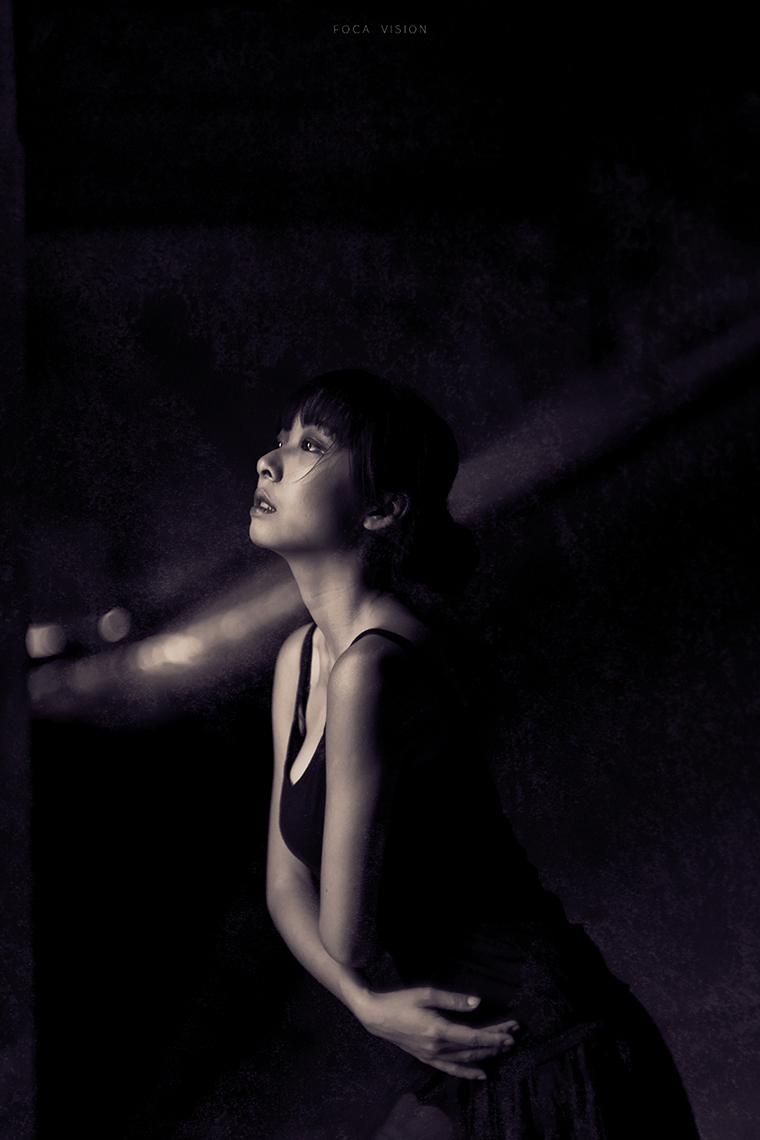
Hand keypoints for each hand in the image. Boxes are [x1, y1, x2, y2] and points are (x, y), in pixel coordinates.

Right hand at [355, 986, 518, 1079]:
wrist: (375, 1016)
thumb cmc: (399, 1000)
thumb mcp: (425, 993)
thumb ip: (452, 999)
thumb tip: (477, 1002)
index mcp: (438, 1030)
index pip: (474, 1038)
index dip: (494, 1037)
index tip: (511, 1033)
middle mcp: (437, 1048)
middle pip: (473, 1049)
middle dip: (496, 1043)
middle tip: (514, 1035)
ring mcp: (431, 1056)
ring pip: (465, 1061)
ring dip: (487, 1056)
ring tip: (504, 1050)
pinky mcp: (427, 1058)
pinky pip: (451, 1070)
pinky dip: (468, 1073)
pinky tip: (481, 1074)